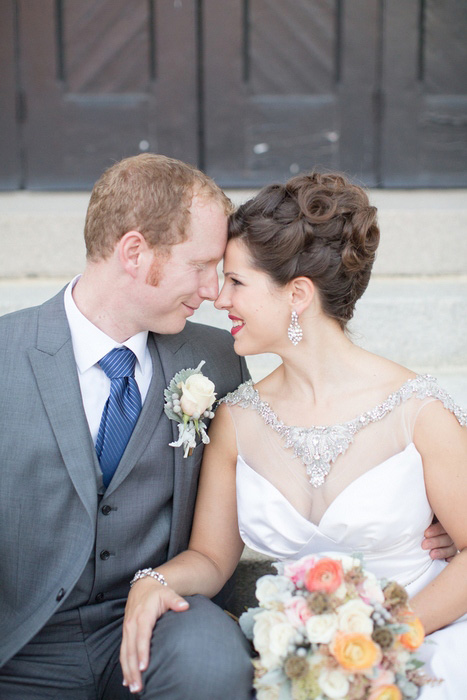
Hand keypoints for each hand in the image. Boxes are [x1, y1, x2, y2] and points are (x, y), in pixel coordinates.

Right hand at [120, 577, 188, 693]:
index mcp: (143, 616)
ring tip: (134, 687)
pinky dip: (124, 666)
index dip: (143, 652)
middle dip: (133, 669)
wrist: (143, 585)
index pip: (142, 637)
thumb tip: (185, 606)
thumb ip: (176, 601)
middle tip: (139, 686)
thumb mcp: (167, 593)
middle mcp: (132, 624)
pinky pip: (123, 652)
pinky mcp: (126, 633)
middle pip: (131, 650)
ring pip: (125, 654)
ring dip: (128, 671)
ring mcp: (127, 629)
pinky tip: (127, 680)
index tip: (144, 667)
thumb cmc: (157, 592)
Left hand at [422, 521, 457, 561]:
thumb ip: (426, 520)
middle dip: (435, 542)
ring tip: (431, 555)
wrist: (421, 533)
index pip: (443, 526)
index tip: (426, 534)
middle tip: (424, 545)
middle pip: (447, 538)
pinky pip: (453, 556)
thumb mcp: (425, 520)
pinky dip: (450, 558)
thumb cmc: (422, 524)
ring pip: (451, 548)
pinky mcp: (451, 552)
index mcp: (443, 522)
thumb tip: (418, 518)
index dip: (436, 530)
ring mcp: (452, 543)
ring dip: (441, 552)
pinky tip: (446, 560)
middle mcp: (450, 533)